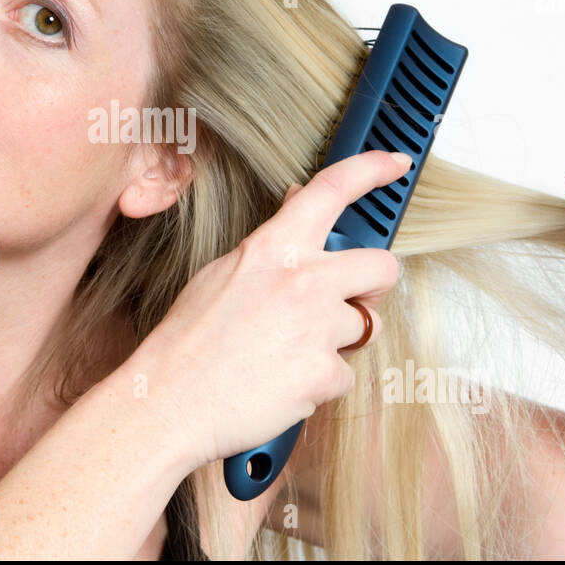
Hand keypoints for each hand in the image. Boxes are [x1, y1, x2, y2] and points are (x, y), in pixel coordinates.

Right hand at [133, 150, 411, 469]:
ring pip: (364, 327)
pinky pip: (345, 375)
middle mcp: (302, 280)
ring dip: (338, 342)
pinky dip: (320, 384)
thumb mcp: (222, 273)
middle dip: (374, 287)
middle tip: (351, 302)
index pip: (330, 190)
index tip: (394, 164)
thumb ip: (271, 244)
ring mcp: (317, 327)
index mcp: (273, 248)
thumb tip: (299, 205)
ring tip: (288, 353)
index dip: (370, 170)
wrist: (169, 401)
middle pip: (381, 267)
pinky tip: (283, 383)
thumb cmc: (188, 342)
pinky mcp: (323, 373)